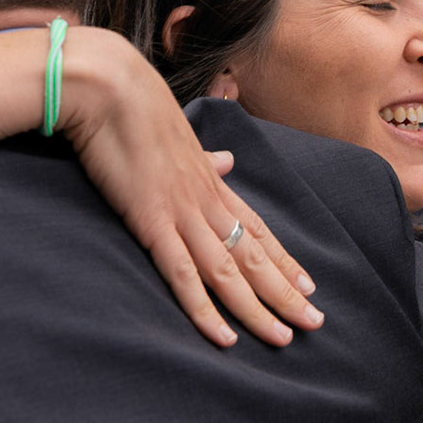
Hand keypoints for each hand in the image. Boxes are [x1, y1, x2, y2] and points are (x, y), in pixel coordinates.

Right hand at [0, 27, 322, 348]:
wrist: (105, 85)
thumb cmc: (134, 105)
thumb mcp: (179, 135)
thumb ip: (203, 157)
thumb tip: (228, 159)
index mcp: (209, 180)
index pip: (255, 228)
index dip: (283, 259)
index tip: (309, 285)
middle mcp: (205, 200)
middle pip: (254, 256)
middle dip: (286, 293)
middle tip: (316, 324)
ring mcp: (182, 213)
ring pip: (230, 272)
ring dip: (260, 308)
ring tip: (285, 338)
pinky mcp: (153, 223)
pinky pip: (185, 276)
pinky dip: (206, 310)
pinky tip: (225, 338)